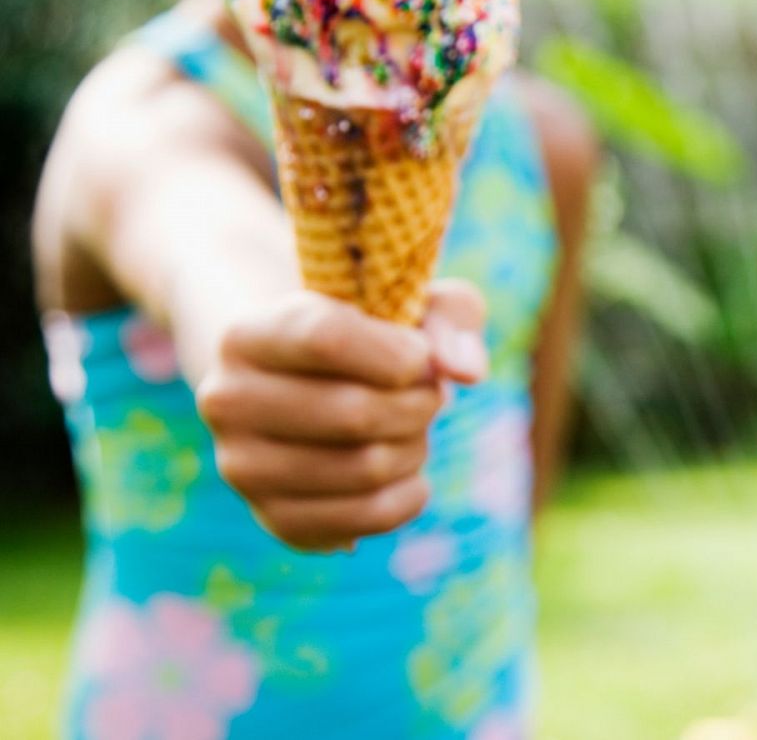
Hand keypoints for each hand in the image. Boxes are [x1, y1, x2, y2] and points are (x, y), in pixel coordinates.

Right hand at [197, 280, 488, 551]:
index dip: (398, 351)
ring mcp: (244, 468)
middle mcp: (227, 402)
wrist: (301, 383)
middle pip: (355, 412)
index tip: (422, 354)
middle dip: (418, 403)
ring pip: (367, 468)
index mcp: (246, 334)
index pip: (327, 339)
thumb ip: (451, 318)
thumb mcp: (408, 301)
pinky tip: (408, 468)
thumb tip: (467, 372)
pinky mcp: (275, 519)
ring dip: (416, 445)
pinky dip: (411, 493)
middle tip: (430, 392)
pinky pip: (370, 518)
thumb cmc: (365, 333)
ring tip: (413, 425)